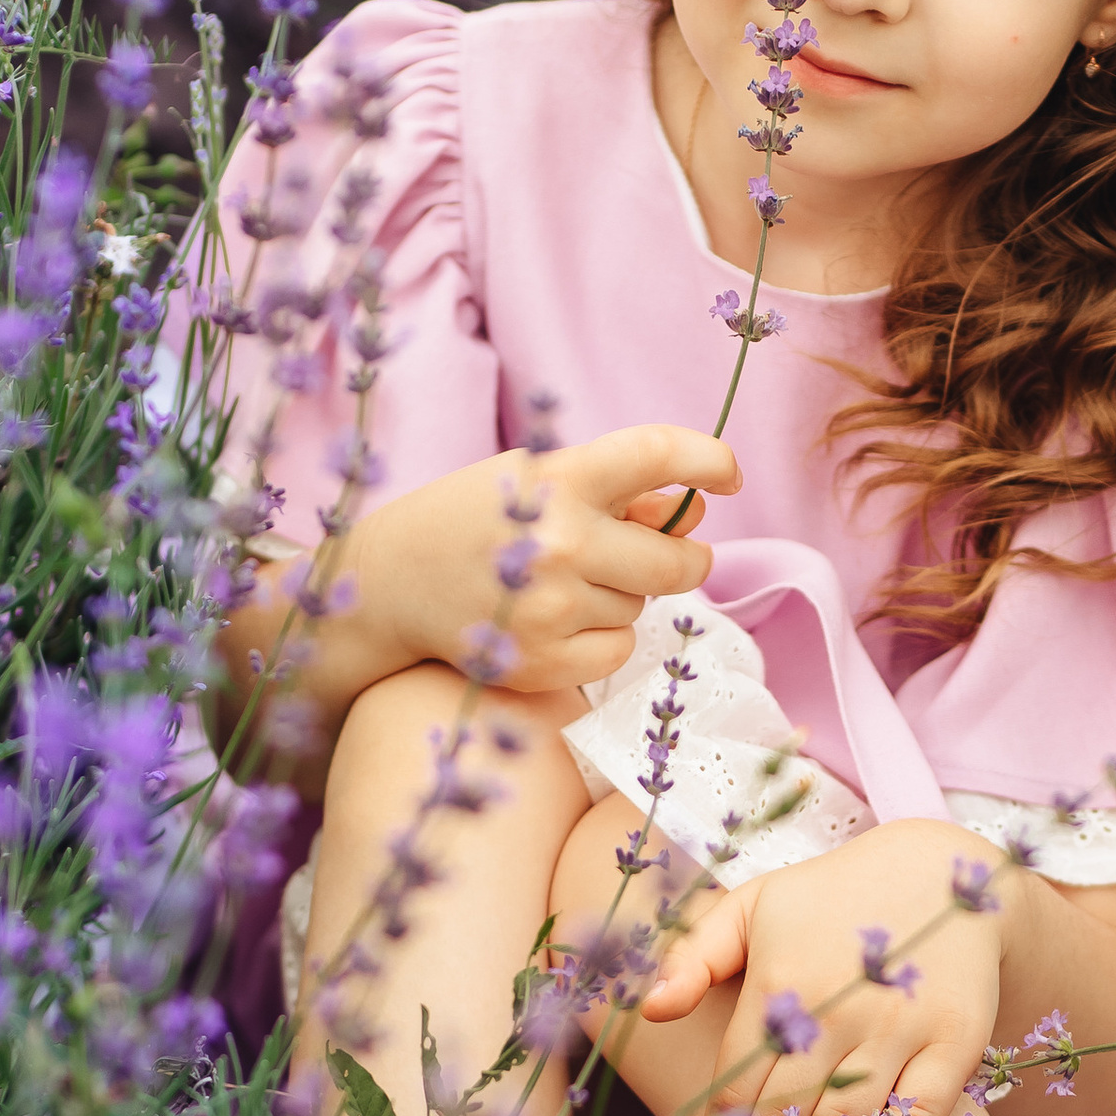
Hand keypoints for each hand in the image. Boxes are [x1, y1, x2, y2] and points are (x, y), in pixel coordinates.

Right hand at [349, 421, 739, 697]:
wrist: (389, 585)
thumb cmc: (470, 520)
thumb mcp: (534, 482)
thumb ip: (617, 494)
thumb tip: (694, 511)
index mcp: (560, 480)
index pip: (659, 454)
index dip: (710, 458)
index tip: (726, 474)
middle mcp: (562, 543)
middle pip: (677, 562)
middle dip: (687, 558)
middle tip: (673, 556)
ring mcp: (553, 608)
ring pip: (643, 606)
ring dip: (623, 595)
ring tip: (563, 583)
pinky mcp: (544, 662)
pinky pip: (619, 649)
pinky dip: (604, 638)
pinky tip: (557, 621)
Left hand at [639, 821, 1015, 1115]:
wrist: (936, 867)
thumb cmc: (829, 896)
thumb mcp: (753, 905)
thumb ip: (694, 955)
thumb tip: (649, 1009)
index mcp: (779, 980)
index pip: (738, 1076)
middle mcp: (837, 1007)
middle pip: (787, 1110)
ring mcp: (899, 1024)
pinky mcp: (956, 1037)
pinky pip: (924, 1110)